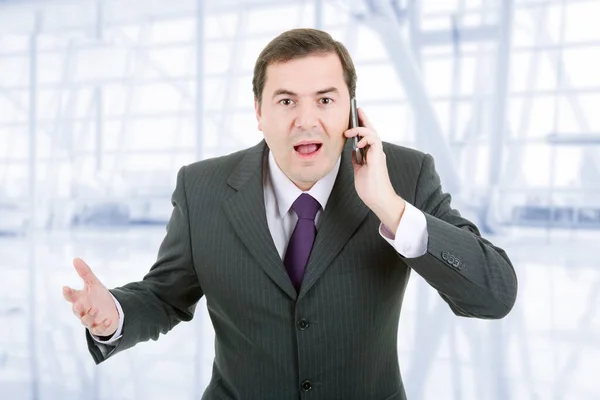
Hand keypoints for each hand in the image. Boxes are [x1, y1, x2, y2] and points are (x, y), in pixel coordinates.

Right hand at [62, 258, 118, 337]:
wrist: (110, 311)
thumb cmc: (98, 297)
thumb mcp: (93, 283)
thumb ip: (85, 273)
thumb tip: (75, 259)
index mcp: (80, 299)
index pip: (71, 296)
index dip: (68, 293)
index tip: (65, 287)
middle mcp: (83, 310)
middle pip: (76, 310)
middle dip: (77, 308)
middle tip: (78, 304)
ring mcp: (90, 320)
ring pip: (86, 320)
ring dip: (89, 315)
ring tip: (94, 309)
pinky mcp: (99, 327)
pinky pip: (99, 328)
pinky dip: (103, 325)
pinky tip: (108, 320)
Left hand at [344, 107, 405, 231]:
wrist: (378, 199)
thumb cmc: (370, 188)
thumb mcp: (359, 170)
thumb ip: (357, 159)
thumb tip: (353, 150)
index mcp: (371, 154)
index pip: (366, 136)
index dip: (361, 126)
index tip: (354, 117)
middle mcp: (376, 152)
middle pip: (371, 130)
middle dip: (363, 119)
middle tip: (356, 109)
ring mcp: (378, 154)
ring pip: (372, 133)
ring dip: (361, 129)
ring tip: (349, 131)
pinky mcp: (378, 157)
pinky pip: (374, 141)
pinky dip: (366, 138)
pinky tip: (357, 142)